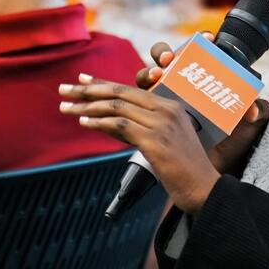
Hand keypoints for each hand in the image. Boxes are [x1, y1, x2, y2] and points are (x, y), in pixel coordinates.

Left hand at [59, 73, 219, 213]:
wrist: (204, 189)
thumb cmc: (183, 169)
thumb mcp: (162, 141)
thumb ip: (137, 128)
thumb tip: (104, 122)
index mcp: (170, 105)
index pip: (130, 88)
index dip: (103, 83)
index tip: (82, 79)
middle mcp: (166, 109)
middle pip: (120, 92)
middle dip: (88, 90)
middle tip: (65, 89)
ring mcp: (161, 123)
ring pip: (117, 107)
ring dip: (87, 106)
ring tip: (66, 107)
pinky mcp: (155, 140)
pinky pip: (121, 126)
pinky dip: (99, 123)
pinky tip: (84, 123)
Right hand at [137, 38, 268, 174]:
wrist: (207, 171)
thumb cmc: (223, 143)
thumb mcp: (242, 125)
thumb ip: (253, 111)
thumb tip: (253, 110)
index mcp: (199, 78)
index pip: (197, 52)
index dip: (201, 41)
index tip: (208, 39)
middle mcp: (177, 83)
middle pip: (165, 58)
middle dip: (165, 54)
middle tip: (170, 60)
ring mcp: (161, 98)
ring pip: (147, 77)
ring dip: (148, 72)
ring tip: (155, 76)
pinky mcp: (148, 116)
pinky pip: (134, 103)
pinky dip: (133, 97)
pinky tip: (144, 95)